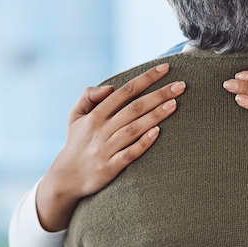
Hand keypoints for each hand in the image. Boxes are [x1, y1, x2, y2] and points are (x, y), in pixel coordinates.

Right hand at [37, 63, 185, 231]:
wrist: (66, 177)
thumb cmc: (77, 142)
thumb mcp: (75, 115)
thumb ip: (89, 96)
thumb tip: (110, 87)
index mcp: (96, 115)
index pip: (125, 91)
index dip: (146, 79)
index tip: (166, 68)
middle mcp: (102, 129)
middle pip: (134, 107)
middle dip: (159, 95)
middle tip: (181, 85)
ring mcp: (107, 148)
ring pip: (134, 128)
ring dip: (155, 115)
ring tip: (175, 104)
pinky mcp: (111, 167)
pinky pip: (129, 153)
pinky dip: (143, 143)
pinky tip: (157, 132)